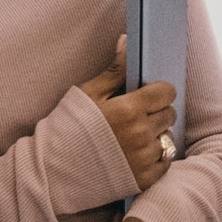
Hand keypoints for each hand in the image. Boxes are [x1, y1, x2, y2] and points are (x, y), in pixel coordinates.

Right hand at [78, 43, 178, 192]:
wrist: (52, 171)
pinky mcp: (144, 180)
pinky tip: (136, 154)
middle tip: (136, 116)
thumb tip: (129, 41)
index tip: (146, 95)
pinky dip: (155, 157)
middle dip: (156, 112)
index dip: (157, 91)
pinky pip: (165, 162)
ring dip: (155, 135)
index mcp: (130, 109)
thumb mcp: (88, 93)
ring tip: (132, 137)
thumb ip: (114, 70)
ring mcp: (144, 159)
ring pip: (168, 138)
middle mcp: (141, 135)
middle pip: (169, 114)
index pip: (167, 92)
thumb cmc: (67, 128)